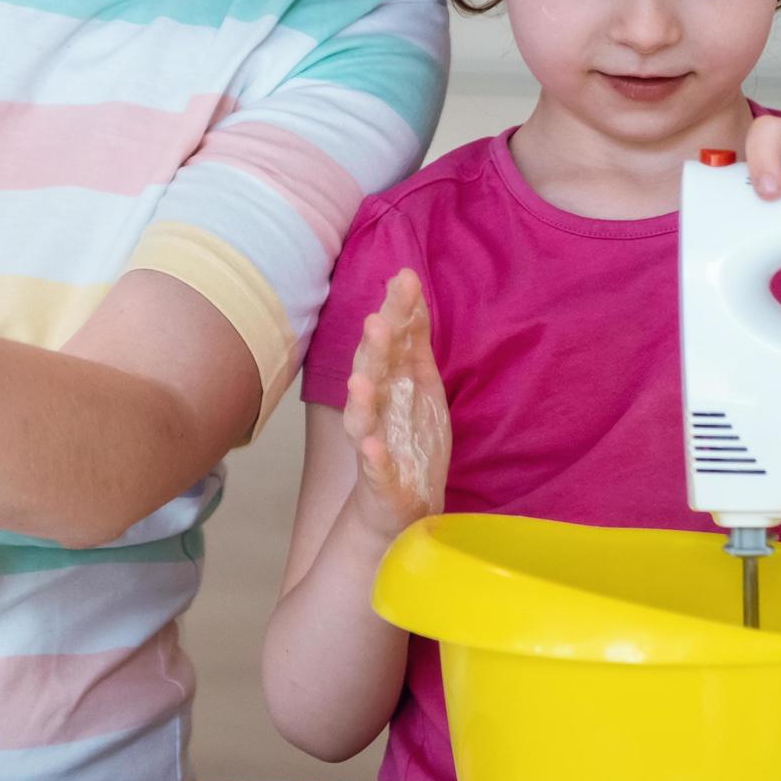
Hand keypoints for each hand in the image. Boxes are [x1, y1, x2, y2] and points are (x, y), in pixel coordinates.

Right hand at [342, 272, 448, 531]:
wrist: (401, 502)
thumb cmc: (408, 436)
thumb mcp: (420, 383)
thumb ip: (413, 340)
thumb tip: (410, 287)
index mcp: (388, 382)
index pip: (390, 340)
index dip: (396, 312)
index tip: (405, 278)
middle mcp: (375, 408)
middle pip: (371, 373)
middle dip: (373, 349)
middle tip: (377, 320)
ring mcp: (373, 444)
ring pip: (361, 419)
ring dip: (360, 400)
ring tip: (359, 381)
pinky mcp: (380, 480)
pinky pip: (374, 468)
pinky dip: (372, 457)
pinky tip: (372, 446)